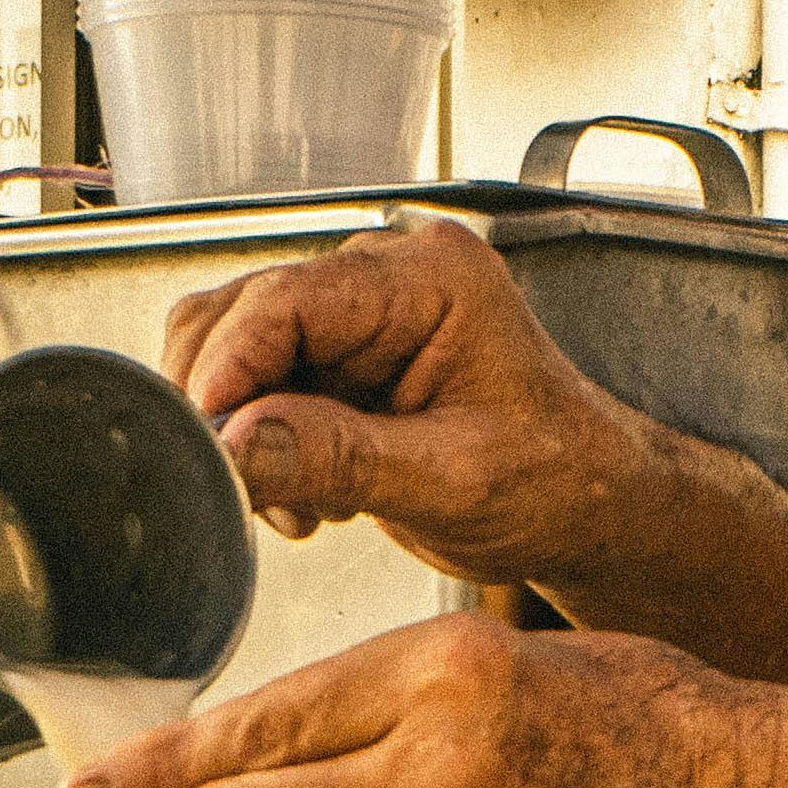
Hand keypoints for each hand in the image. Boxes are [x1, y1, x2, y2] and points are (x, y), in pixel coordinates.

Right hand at [162, 220, 674, 593]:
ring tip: (298, 502)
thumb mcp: (452, 481)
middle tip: (242, 487)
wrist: (588, 509)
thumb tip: (233, 446)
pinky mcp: (340, 361)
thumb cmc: (558, 481)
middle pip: (243, 315)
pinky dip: (259, 446)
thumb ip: (339, 457)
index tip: (199, 436)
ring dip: (240, 431)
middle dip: (226, 406)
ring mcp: (358, 317)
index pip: (287, 300)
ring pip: (236, 351)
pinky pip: (258, 387)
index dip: (227, 367)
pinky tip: (310, 496)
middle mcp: (386, 279)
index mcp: (431, 279)